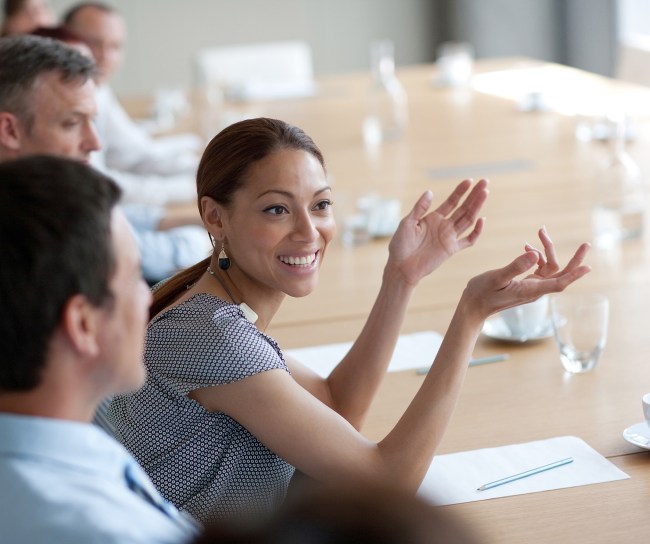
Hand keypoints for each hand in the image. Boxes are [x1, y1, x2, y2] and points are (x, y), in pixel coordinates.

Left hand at [386, 179, 487, 285]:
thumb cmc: (400, 245)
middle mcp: (444, 226)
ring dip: (477, 207)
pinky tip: (482, 219)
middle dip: (474, 195)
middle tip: (485, 182)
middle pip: (463, 208)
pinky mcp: (452, 250)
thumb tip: (430, 191)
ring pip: (468, 219)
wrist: (401, 267)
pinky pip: (468, 240)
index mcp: (433, 218)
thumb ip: (419, 208)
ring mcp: (449, 237)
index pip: (451, 202)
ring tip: (485, 193)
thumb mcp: (407, 222)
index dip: (460, 191)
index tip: (469, 180)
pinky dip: (477, 231)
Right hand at [461, 230, 590, 320]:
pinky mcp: (526, 284)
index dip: (574, 275)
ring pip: (550, 268)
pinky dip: (537, 256)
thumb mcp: (497, 277)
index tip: (588, 267)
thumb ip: (516, 266)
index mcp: (530, 290)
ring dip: (547, 250)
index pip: (558, 283)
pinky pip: (540, 269)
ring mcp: (532, 287)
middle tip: (586, 244)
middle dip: (574, 259)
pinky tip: (526, 247)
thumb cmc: (482, 293)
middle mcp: (535, 289)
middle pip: (561, 274)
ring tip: (540, 232)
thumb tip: (535, 254)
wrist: (474, 306)